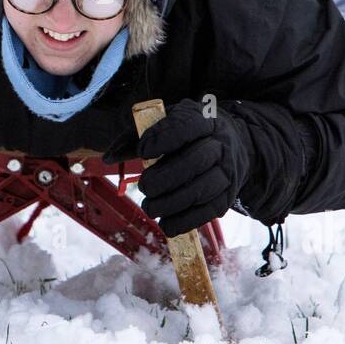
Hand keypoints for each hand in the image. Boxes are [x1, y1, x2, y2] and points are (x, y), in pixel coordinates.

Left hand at [130, 99, 252, 237]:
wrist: (236, 145)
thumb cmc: (188, 134)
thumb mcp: (165, 124)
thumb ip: (135, 137)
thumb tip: (108, 157)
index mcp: (202, 119)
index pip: (186, 125)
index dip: (164, 138)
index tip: (143, 150)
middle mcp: (220, 143)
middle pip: (196, 160)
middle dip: (166, 178)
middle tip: (144, 187)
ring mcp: (228, 171)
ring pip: (203, 189)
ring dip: (172, 203)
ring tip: (149, 208)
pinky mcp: (228, 196)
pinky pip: (208, 212)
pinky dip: (185, 221)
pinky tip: (166, 224)